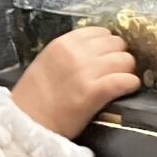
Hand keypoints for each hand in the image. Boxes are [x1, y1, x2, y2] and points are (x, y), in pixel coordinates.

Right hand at [11, 26, 140, 139]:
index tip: (106, 57)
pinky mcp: (95, 92)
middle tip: (114, 72)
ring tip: (118, 82)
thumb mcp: (47, 62)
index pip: (101, 32)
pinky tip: (125, 90)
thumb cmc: (35, 97)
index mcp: (62, 43)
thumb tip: (98, 50)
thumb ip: (70, 53)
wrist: (26, 123)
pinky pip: (126, 80)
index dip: (107, 45)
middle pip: (117, 44)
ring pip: (126, 60)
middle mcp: (75, 53)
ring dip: (126, 71)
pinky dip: (130, 85)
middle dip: (119, 57)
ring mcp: (86, 71)